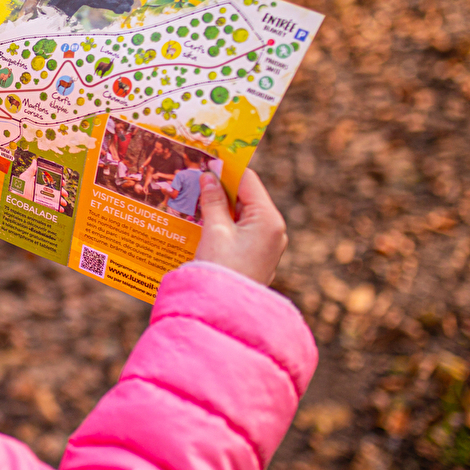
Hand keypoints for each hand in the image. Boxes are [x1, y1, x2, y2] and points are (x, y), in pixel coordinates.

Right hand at [194, 168, 287, 284]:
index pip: (248, 181)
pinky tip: (205, 221)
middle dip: (222, 188)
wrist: (225, 310)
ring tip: (196, 198)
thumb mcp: (214, 230)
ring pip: (243, 214)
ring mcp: (267, 244)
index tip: (207, 160)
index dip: (227, 169)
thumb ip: (213, 201)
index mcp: (268, 219)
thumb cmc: (221, 269)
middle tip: (197, 178)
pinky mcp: (257, 256)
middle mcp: (273, 230)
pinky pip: (242, 231)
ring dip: (221, 206)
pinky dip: (225, 223)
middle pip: (247, 197)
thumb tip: (209, 177)